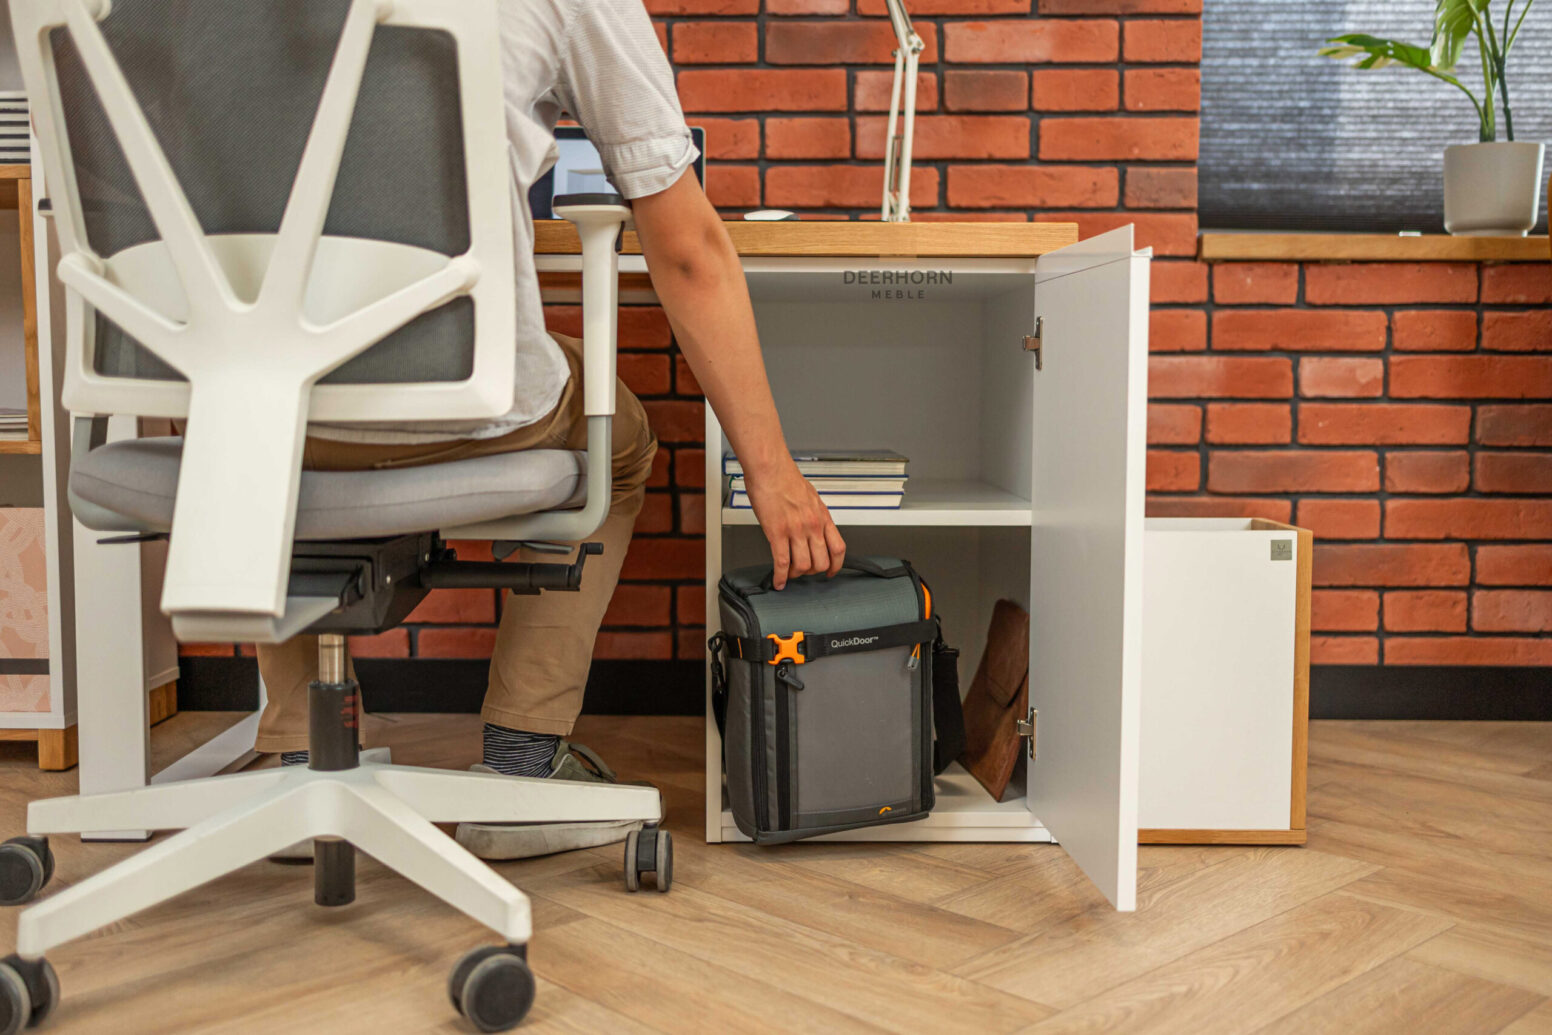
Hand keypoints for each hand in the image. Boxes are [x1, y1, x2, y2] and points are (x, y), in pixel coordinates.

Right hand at [741, 461, 845, 589]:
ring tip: (789, 573)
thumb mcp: (811, 497)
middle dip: (812, 571)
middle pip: (821, 562)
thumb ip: (814, 515)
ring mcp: (796, 530)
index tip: (830, 572)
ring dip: (795, 574)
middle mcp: (813, 525)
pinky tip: (778, 580)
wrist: (770, 467)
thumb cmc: (786, 477)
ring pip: (803, 566)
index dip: (836, 565)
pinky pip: (782, 562)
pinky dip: (780, 576)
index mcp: (822, 517)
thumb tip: (814, 527)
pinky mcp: (777, 532)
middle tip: (804, 571)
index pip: (838, 549)